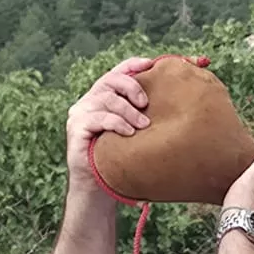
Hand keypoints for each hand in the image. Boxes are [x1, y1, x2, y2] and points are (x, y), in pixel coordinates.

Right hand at [65, 57, 156, 197]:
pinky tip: (129, 133)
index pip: (117, 72)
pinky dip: (117, 123)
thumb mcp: (134, 133)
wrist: (97, 188)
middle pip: (111, 80)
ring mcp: (80, 113)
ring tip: (143, 125)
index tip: (152, 64)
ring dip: (129, 110)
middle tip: (146, 104)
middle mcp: (89, 101)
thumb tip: (177, 101)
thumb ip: (144, 116)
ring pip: (107, 99)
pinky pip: (99, 118)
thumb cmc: (120, 160)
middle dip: (132, 87)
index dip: (133, 64)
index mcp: (103, 97)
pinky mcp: (75, 128)